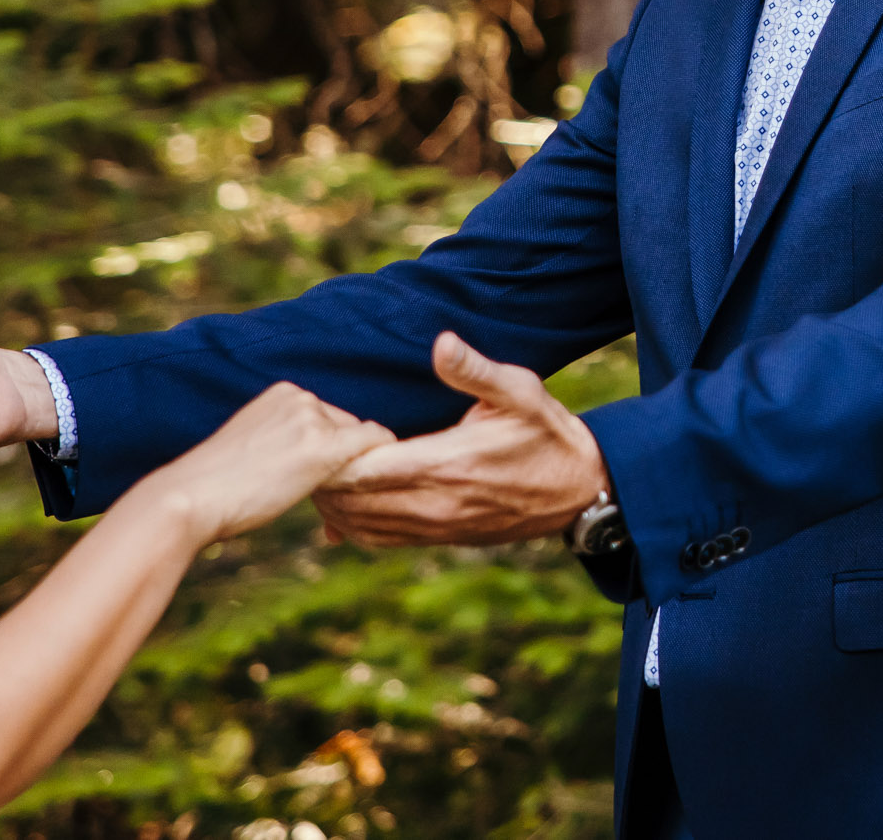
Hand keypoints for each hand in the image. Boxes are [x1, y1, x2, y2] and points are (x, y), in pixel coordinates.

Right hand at [131, 383, 396, 547]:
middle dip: (344, 468)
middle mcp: (300, 397)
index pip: (326, 422)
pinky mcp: (323, 448)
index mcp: (282, 394)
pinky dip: (383, 464)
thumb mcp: (253, 450)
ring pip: (360, 445)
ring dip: (354, 479)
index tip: (320, 495)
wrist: (190, 497)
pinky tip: (382, 487)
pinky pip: (373, 446)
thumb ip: (284, 445)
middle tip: (330, 520)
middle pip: (346, 431)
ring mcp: (312, 420)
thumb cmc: (214, 486)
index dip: (330, 457)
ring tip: (332, 525)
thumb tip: (304, 466)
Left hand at [313, 332, 607, 546]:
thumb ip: (475, 370)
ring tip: (314, 472)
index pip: (369, 469)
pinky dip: (353, 525)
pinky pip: (383, 539)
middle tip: (303, 449)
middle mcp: (437, 503)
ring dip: (334, 503)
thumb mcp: (520, 390)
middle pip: (355, 501)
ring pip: (363, 525)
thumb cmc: (546, 431)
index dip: (334, 454)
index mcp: (448, 464)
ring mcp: (437, 526)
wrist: (579, 490)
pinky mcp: (441, 537)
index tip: (316, 431)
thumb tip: (441, 343)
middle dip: (323, 478)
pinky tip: (339, 505)